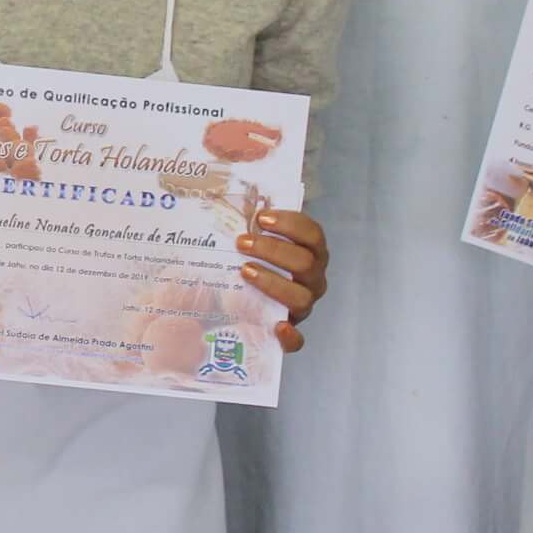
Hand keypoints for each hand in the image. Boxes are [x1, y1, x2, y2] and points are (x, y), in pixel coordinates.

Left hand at [238, 207, 330, 351]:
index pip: (313, 234)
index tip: (261, 218)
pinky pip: (298, 340)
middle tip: (241, 243)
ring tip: (244, 271)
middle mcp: (312, 279)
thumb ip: (248, 222)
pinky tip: (277, 327)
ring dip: (274, 282)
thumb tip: (220, 192)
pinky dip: (290, 336)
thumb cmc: (249, 262)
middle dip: (274, 250)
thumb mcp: (251, 240)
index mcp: (310, 253)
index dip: (291, 224)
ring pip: (301, 297)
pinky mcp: (291, 333)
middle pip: (306, 263)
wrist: (240, 305)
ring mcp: (303, 306)